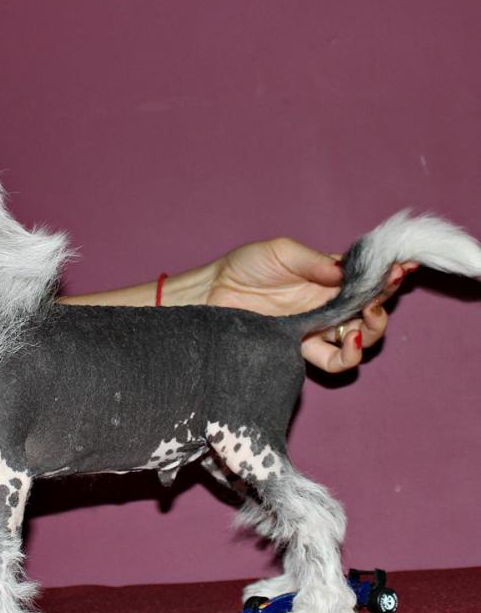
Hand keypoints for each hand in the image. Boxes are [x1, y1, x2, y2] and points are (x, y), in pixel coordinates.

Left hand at [206, 238, 414, 372]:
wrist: (210, 292)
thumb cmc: (244, 267)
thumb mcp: (282, 252)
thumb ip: (315, 261)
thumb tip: (346, 272)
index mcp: (328, 278)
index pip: (367, 280)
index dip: (388, 276)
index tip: (403, 268)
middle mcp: (327, 305)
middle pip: (370, 311)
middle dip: (383, 304)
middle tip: (379, 297)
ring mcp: (315, 328)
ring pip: (359, 340)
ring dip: (372, 332)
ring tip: (365, 320)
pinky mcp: (299, 348)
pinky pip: (333, 360)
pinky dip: (349, 355)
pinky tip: (350, 341)